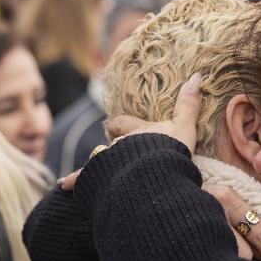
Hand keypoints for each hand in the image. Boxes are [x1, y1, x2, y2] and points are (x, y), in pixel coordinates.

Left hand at [58, 72, 203, 192]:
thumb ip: (189, 105)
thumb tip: (197, 76)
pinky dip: (74, 182)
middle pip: (109, 144)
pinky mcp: (100, 179)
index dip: (120, 125)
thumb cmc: (169, 151)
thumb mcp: (184, 127)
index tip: (117, 127)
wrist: (152, 174)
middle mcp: (119, 144)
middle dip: (110, 148)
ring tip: (95, 172)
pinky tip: (63, 185)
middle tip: (113, 155)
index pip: (123, 123)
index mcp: (137, 131)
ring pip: (97, 161)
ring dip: (97, 165)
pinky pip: (84, 180)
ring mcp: (108, 162)